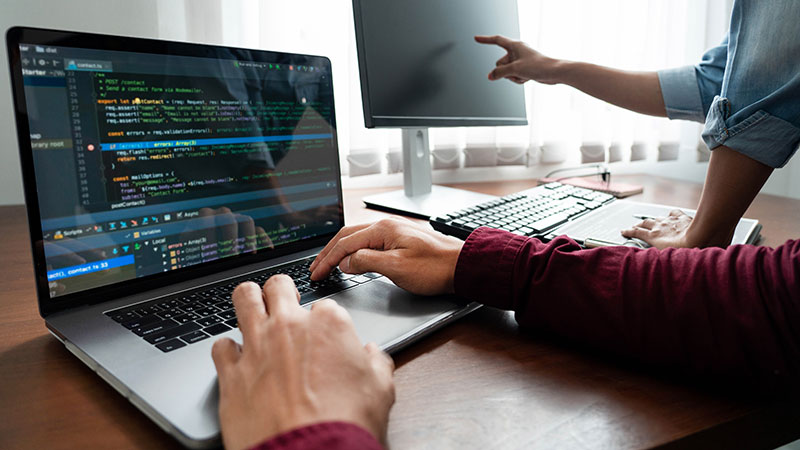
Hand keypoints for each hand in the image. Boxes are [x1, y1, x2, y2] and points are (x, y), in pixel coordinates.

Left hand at [211, 276, 394, 449]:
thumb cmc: (345, 423)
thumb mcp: (380, 391)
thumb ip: (376, 364)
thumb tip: (372, 356)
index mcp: (328, 324)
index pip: (326, 305)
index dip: (326, 322)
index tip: (326, 337)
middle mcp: (289, 326)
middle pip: (279, 286)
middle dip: (283, 292)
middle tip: (286, 306)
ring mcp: (256, 346)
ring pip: (243, 297)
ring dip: (250, 301)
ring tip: (254, 310)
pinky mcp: (231, 373)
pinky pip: (220, 346)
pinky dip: (228, 350)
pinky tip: (236, 359)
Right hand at [309, 218, 463, 295]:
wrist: (462, 266)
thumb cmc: (435, 268)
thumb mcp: (396, 268)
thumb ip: (367, 262)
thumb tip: (347, 262)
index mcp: (382, 230)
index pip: (345, 244)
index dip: (327, 260)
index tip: (316, 274)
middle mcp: (386, 226)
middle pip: (347, 237)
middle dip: (328, 253)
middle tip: (315, 269)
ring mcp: (393, 231)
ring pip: (357, 238)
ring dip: (339, 251)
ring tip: (327, 263)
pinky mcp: (399, 240)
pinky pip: (368, 242)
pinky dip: (354, 250)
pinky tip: (352, 258)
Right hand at [474, 35, 560, 84]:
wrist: (553, 73)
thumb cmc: (538, 66)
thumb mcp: (515, 70)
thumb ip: (499, 73)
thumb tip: (490, 76)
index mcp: (515, 46)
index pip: (496, 40)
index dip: (485, 40)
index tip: (476, 38)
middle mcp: (517, 52)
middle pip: (499, 63)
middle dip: (505, 71)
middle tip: (516, 71)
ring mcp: (520, 60)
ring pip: (506, 71)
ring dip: (512, 76)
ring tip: (524, 75)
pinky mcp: (524, 68)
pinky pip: (513, 76)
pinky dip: (518, 79)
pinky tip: (527, 78)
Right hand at [621, 210, 693, 248]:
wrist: (698, 238)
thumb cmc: (683, 249)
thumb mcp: (665, 255)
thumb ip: (657, 254)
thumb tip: (652, 259)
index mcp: (653, 236)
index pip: (637, 232)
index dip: (629, 231)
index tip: (624, 231)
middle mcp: (659, 226)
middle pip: (644, 223)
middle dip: (638, 225)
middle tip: (635, 227)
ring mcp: (669, 221)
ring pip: (657, 218)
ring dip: (652, 220)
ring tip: (651, 223)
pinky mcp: (680, 218)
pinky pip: (673, 213)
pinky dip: (670, 214)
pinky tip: (671, 216)